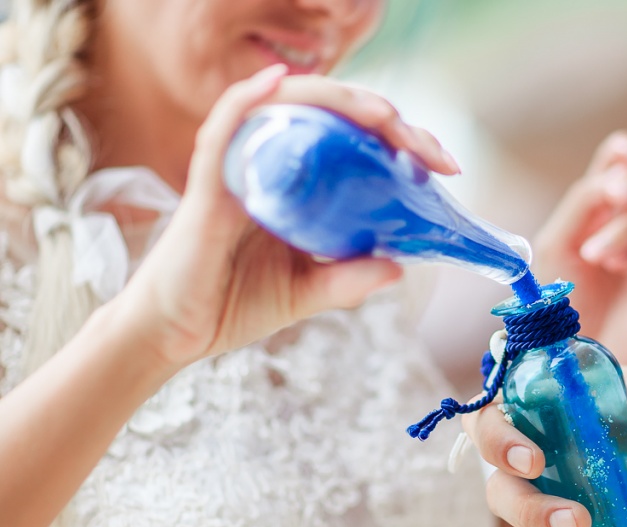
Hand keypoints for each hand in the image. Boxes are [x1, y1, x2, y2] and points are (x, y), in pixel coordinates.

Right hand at [113, 66, 459, 368]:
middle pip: (331, 119)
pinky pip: (224, 128)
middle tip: (432, 152)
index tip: (443, 166)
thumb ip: (347, 280)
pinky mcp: (208, 185)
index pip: (352, 144)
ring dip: (339, 102)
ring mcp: (239, 170)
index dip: (400, 146)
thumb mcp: (306, 294)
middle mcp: (270, 166)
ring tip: (384, 115)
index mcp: (296, 186)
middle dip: (388, 124)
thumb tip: (400, 266)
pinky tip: (279, 82)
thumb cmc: (232, 305)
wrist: (176, 335)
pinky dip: (249, 100)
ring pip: (287, 109)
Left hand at [533, 131, 626, 363]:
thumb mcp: (558, 246)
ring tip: (595, 255)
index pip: (615, 175)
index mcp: (597, 218)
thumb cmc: (560, 306)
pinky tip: (619, 265)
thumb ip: (580, 205)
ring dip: (621, 229)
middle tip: (613, 191)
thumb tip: (612, 175)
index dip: (622, 157)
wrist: (576, 360)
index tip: (623, 149)